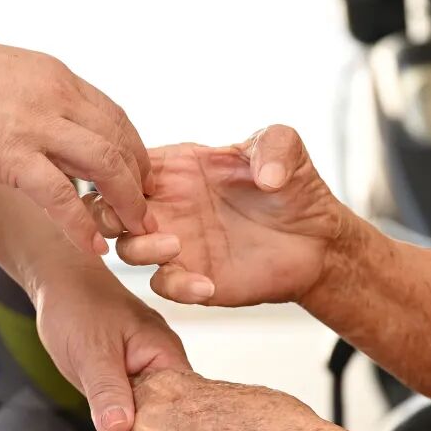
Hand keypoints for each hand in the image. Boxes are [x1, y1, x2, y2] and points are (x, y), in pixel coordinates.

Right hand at [0, 24, 155, 253]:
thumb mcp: (15, 75)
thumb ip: (42, 100)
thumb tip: (54, 127)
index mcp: (61, 80)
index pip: (116, 117)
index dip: (135, 152)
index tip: (137, 178)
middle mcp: (60, 98)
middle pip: (122, 142)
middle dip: (140, 181)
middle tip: (144, 210)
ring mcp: (39, 126)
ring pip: (106, 165)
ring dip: (125, 202)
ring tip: (133, 230)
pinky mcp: (12, 155)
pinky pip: (61, 195)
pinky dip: (81, 224)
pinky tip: (92, 245)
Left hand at [33, 269, 189, 430]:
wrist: (61, 280)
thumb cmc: (76, 304)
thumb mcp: (90, 351)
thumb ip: (107, 389)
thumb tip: (120, 429)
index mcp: (166, 354)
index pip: (183, 407)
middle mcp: (164, 365)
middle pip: (170, 418)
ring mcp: (146, 374)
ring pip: (149, 418)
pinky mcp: (129, 380)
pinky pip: (133, 410)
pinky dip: (122, 426)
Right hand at [87, 125, 345, 305]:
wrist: (319, 241)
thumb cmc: (295, 189)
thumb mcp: (285, 148)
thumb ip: (275, 144)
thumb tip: (265, 175)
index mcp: (178, 167)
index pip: (129, 164)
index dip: (122, 170)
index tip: (138, 179)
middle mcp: (170, 205)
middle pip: (112, 207)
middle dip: (110, 211)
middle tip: (139, 216)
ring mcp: (179, 243)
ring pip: (128, 248)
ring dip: (140, 248)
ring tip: (174, 245)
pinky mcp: (194, 278)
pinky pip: (166, 285)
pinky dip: (178, 286)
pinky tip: (207, 283)